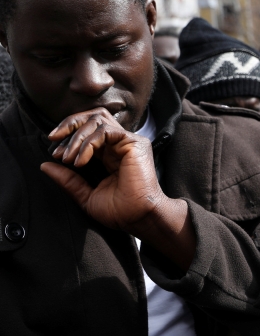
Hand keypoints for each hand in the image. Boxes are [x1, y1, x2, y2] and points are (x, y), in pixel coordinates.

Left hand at [41, 108, 194, 268]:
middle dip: (70, 124)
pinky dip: (89, 143)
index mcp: (110, 154)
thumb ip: (68, 180)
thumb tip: (45, 165)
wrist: (138, 218)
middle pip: (93, 117)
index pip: (89, 130)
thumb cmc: (120, 211)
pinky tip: (81, 160)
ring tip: (69, 158)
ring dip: (77, 137)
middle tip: (54, 138)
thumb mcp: (86, 195)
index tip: (54, 153)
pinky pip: (106, 131)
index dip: (68, 136)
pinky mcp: (134, 143)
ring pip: (98, 121)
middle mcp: (120, 145)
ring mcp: (128, 142)